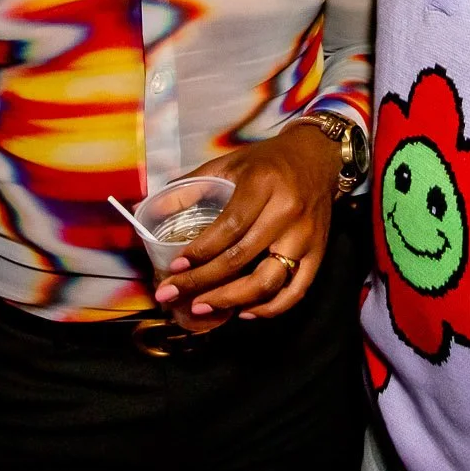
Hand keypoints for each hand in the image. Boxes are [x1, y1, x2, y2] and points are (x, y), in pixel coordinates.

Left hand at [152, 123, 341, 327]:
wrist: (317, 158)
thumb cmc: (267, 162)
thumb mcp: (229, 163)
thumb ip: (191, 185)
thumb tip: (150, 208)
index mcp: (263, 185)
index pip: (229, 227)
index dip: (200, 251)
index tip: (175, 266)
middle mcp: (287, 212)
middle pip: (241, 258)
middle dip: (202, 282)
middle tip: (172, 293)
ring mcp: (305, 236)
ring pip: (268, 281)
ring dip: (231, 300)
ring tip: (202, 307)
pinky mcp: (319, 253)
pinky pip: (296, 290)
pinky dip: (270, 308)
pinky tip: (244, 312)